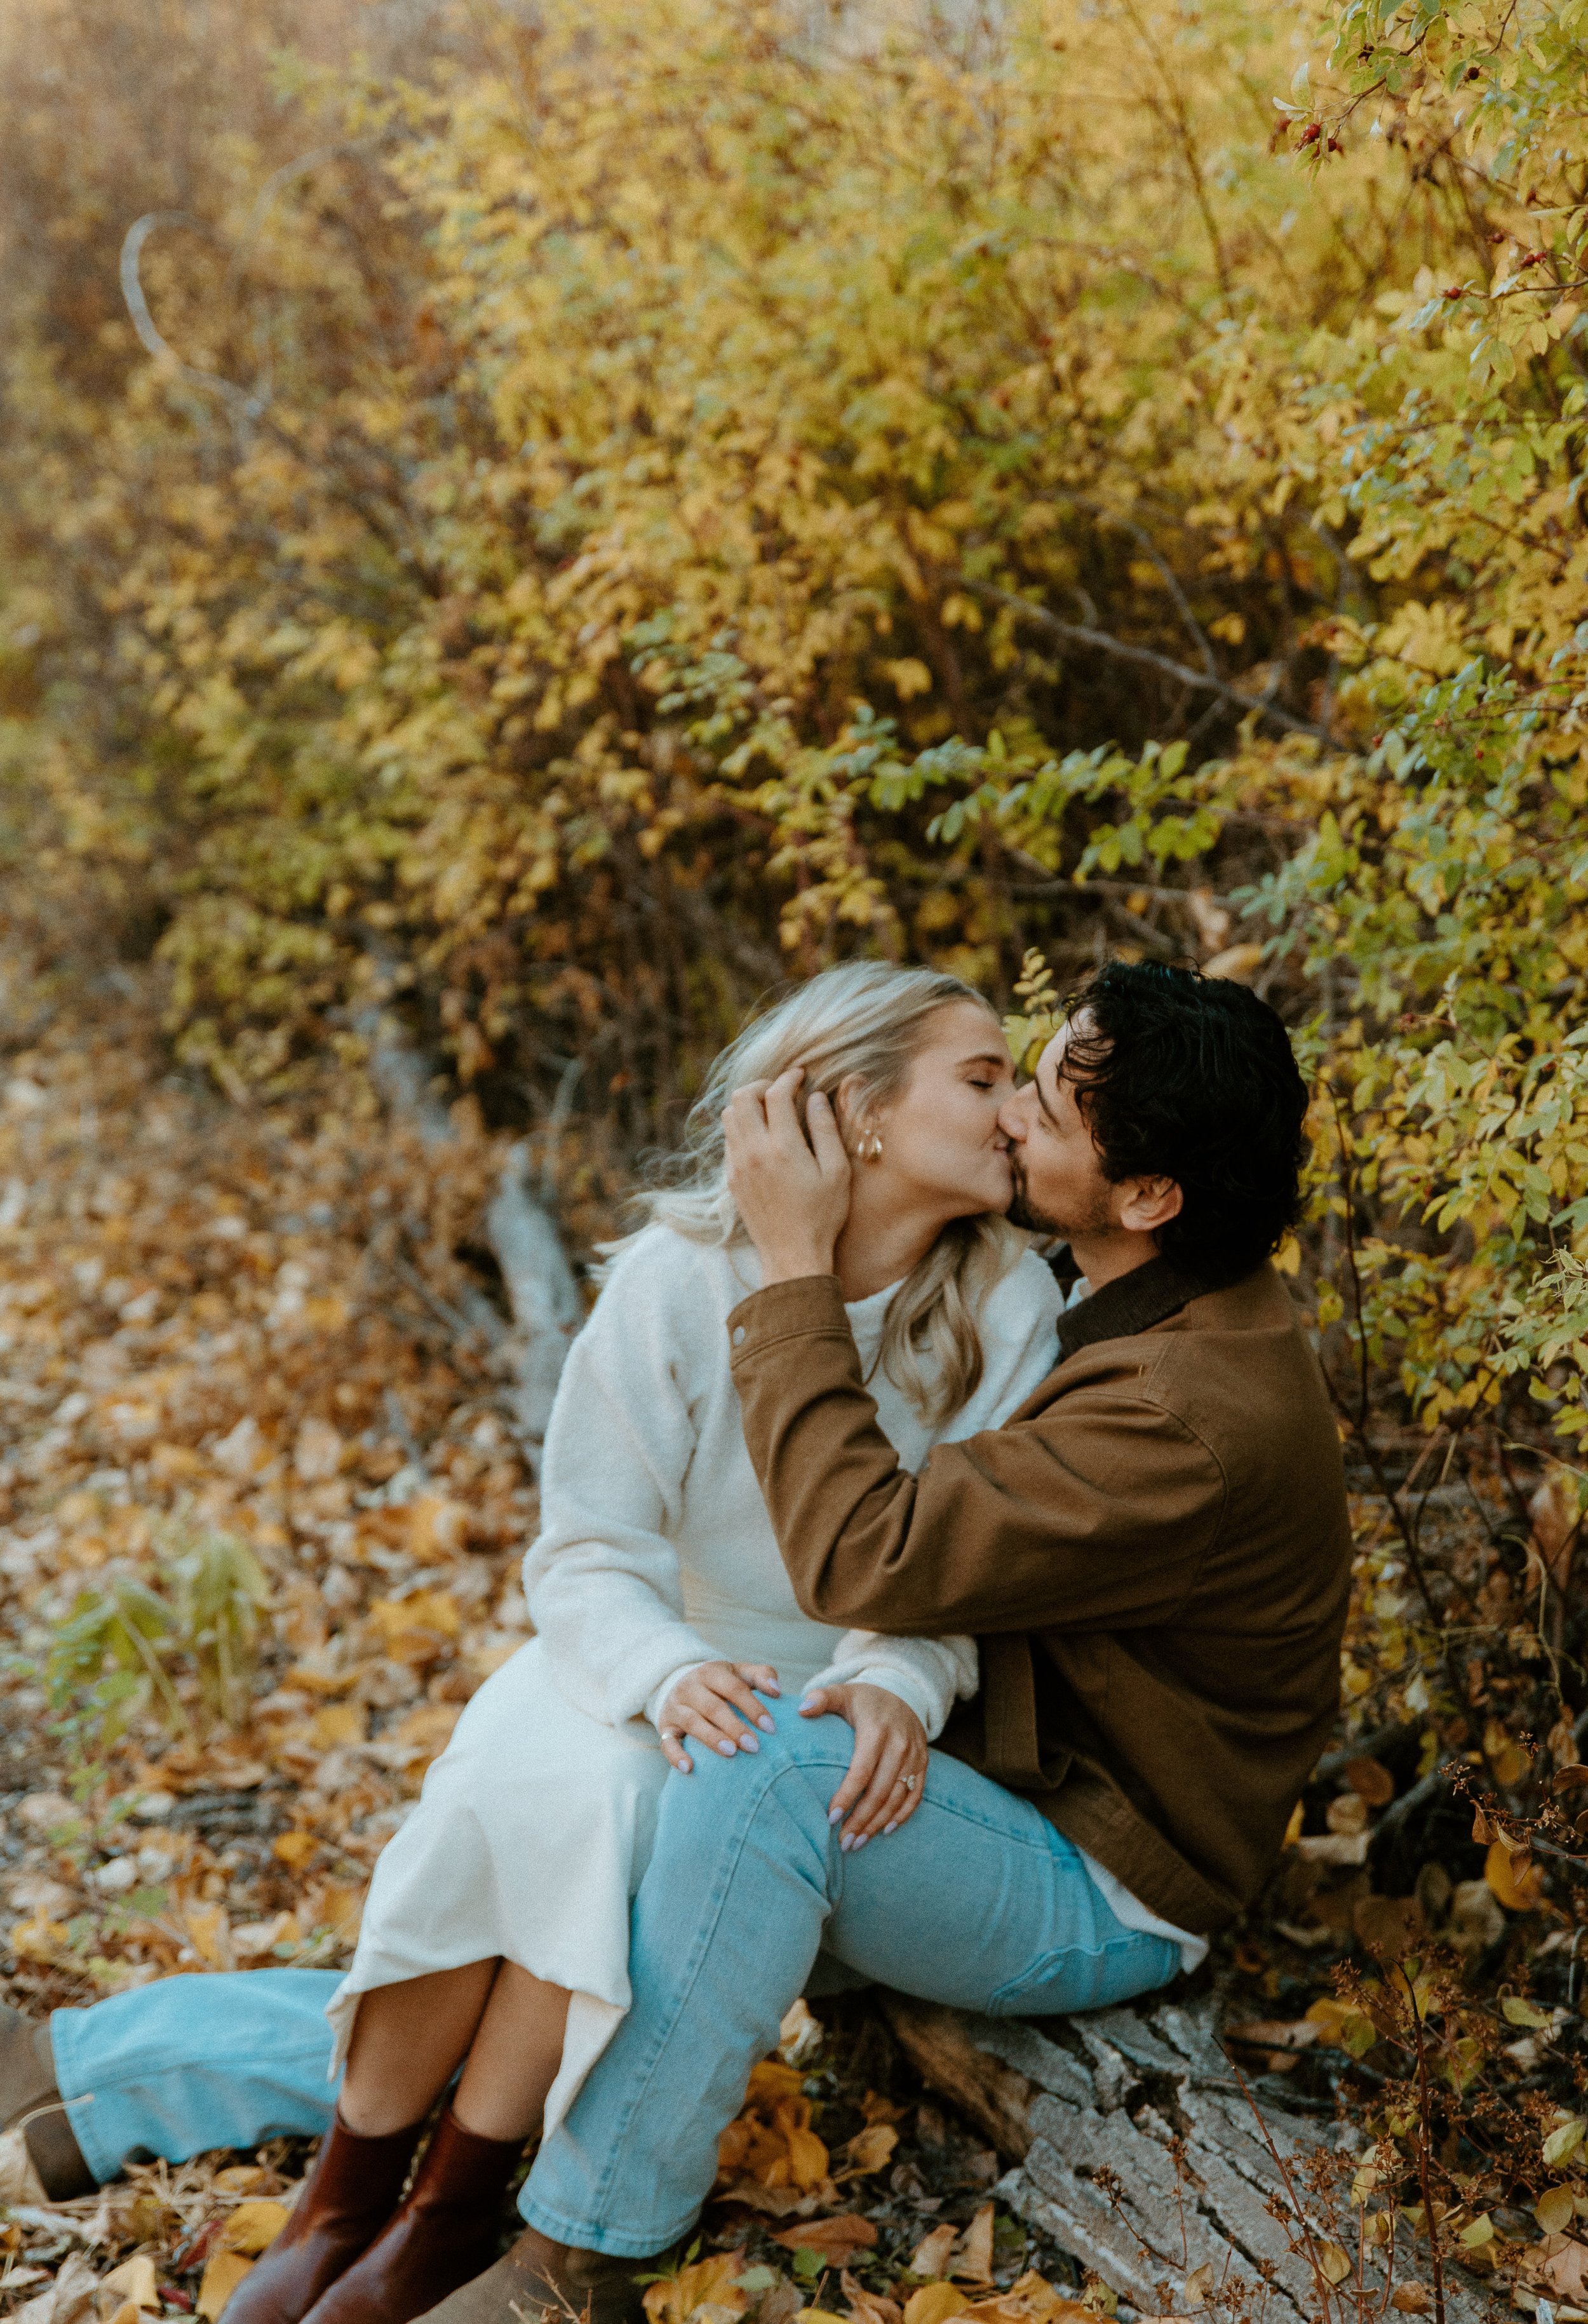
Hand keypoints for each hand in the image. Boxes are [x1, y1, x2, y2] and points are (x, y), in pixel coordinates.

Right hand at [657, 1661, 779, 1773]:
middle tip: (754, 1746)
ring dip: (711, 1738)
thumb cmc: (720, 1684)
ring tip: (731, 1753)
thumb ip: (761, 1676)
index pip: (733, 1688)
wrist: (679, 1683)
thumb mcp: (739, 1673)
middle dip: (734, 1727)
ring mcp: (675, 1707)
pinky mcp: (665, 1726)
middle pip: (713, 1706)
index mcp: (711, 1672)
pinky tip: (689, 1768)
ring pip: (692, 1722)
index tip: (770, 1727)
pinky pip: (666, 1741)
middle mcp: (690, 1687)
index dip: (752, 1707)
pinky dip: (676, 1755)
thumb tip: (777, 1690)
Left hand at [722, 1068, 851, 1284]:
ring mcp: (738, 1165)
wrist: (792, 1255)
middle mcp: (754, 1152)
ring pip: (729, 1115)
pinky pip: (728, 1139)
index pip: (776, 1094)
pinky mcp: (732, 1179)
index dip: (789, 1077)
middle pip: (742, 1096)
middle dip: (762, 1085)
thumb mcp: (837, 1172)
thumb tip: (815, 1097)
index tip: (801, 1076)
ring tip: (770, 1111)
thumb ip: (826, 1130)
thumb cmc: (822, 1216)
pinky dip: (741, 1127)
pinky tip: (762, 1137)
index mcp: (783, 1147)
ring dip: (748, 1105)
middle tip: (782, 1091)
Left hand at [800, 1681, 928, 1845]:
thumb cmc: (864, 1700)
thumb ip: (821, 1698)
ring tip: (858, 1842)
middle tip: (844, 1842)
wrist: (903, 1692)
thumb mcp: (842, 1692)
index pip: (861, 1771)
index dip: (847, 1796)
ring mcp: (914, 1755)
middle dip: (861, 1820)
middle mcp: (899, 1744)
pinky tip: (887, 1830)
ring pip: (897, 1798)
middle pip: (880, 1791)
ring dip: (878, 1823)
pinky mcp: (923, 1763)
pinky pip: (915, 1794)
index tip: (830, 1818)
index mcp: (876, 1730)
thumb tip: (801, 1710)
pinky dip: (903, 1815)